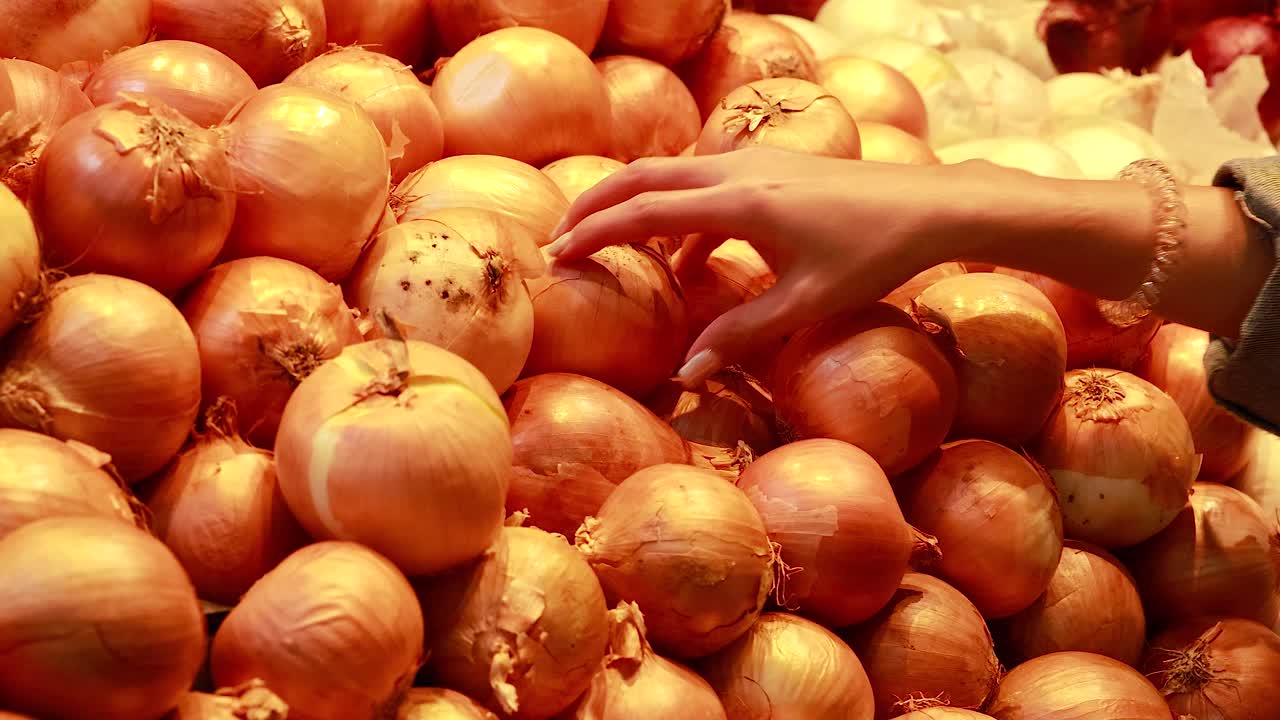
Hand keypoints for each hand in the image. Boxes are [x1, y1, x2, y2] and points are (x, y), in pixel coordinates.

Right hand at [546, 147, 982, 384]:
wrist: (933, 205)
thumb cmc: (874, 255)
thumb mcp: (806, 303)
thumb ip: (740, 335)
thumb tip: (686, 374)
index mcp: (739, 203)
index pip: (643, 211)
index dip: (595, 232)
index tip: (557, 254)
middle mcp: (737, 171)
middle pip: (643, 177)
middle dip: (596, 205)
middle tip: (561, 238)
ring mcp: (755, 162)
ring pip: (672, 174)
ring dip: (636, 206)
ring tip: (614, 251)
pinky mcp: (772, 166)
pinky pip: (706, 183)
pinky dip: (680, 214)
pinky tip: (688, 258)